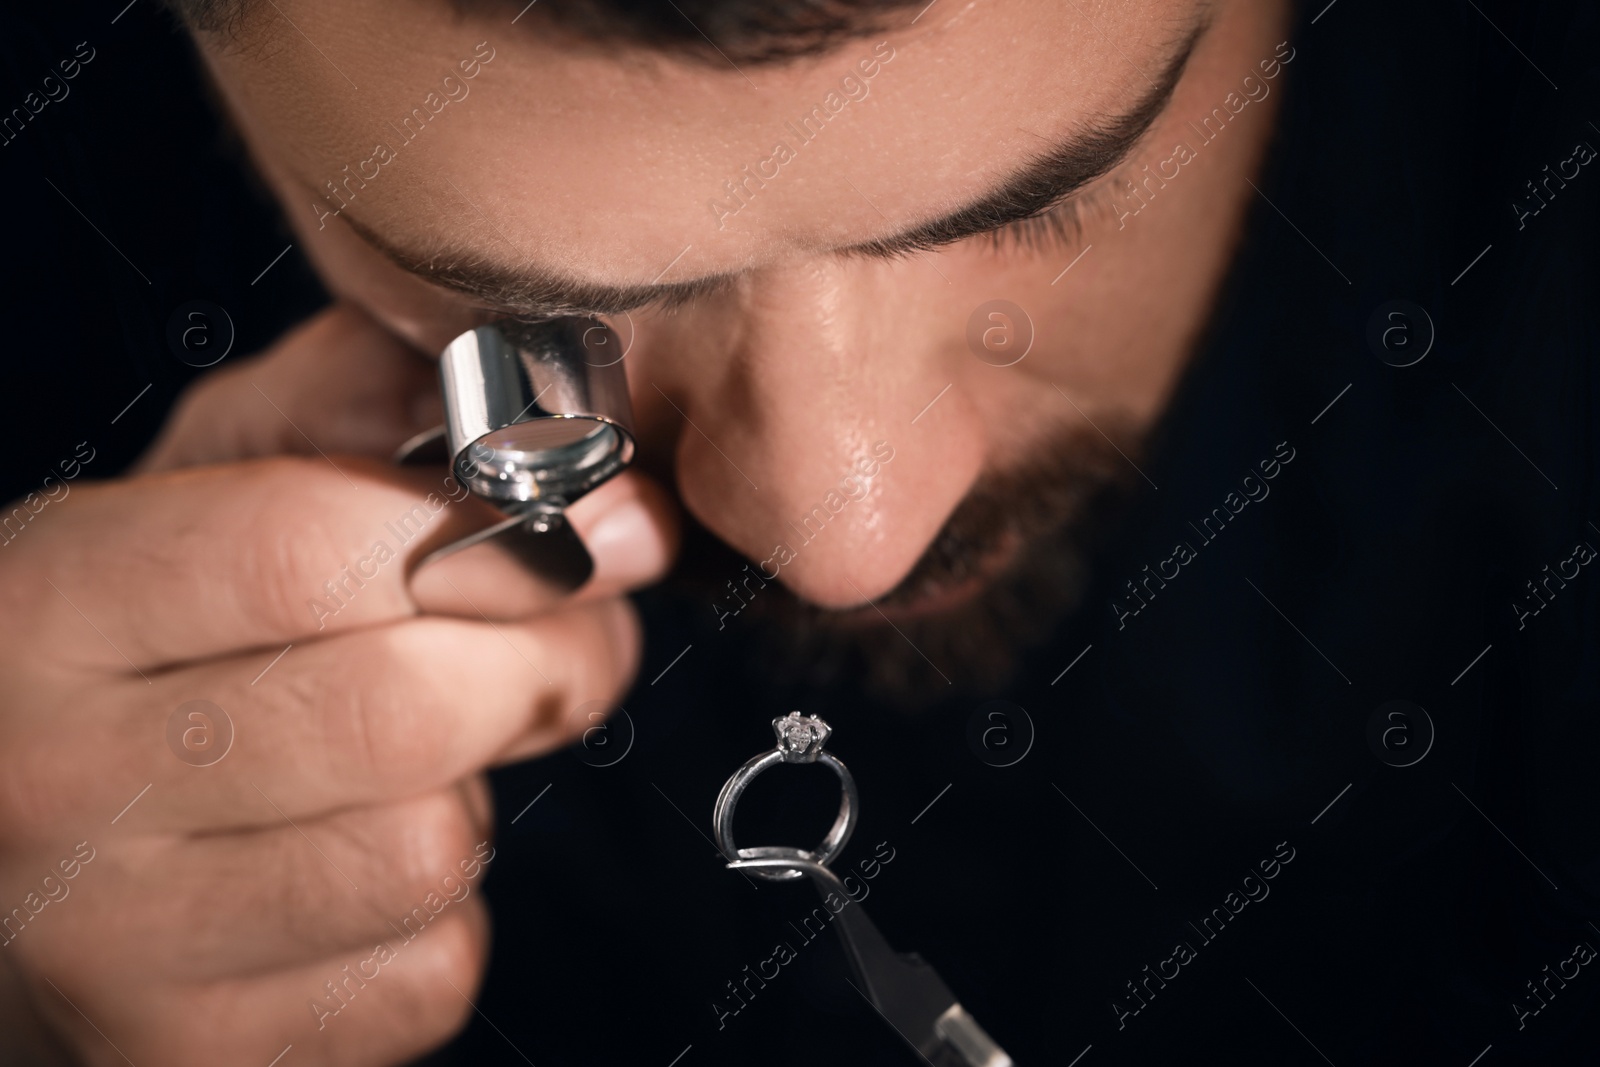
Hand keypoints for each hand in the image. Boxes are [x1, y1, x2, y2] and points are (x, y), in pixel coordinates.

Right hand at [0, 304, 676, 1064]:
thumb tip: (520, 389)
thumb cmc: (127, 667)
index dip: (504, 531)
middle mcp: (55, 781)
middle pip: (402, 705)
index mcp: (45, 609)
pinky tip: (375, 864)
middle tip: (569, 635)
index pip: (307, 548)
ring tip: (430, 758)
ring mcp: (116, 942)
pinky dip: (448, 913)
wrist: (15, 875)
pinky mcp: (200, 1051)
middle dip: (548, 658)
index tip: (608, 527)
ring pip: (429, 848)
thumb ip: (334, 409)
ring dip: (480, 791)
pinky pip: (428, 968)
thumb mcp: (187, 495)